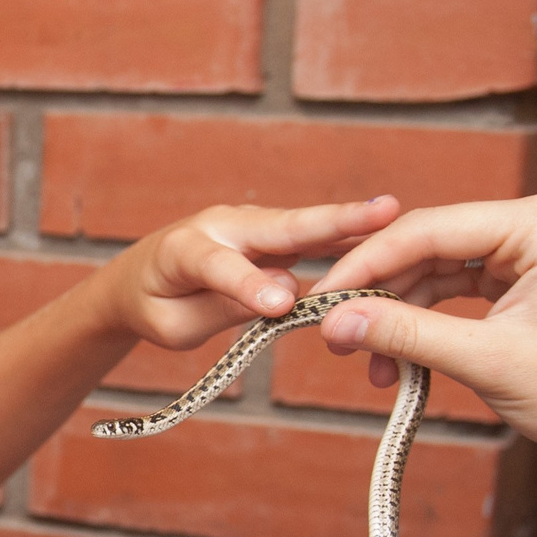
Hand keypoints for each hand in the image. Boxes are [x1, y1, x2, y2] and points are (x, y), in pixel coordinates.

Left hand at [95, 197, 404, 351]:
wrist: (139, 279)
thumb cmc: (156, 307)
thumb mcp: (175, 324)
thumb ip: (223, 307)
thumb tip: (285, 293)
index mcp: (184, 249)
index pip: (221, 267)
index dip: (250, 285)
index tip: (281, 306)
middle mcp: (222, 224)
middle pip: (281, 226)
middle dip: (331, 222)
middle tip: (382, 212)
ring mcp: (251, 225)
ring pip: (304, 228)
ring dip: (350, 224)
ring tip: (397, 218)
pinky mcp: (272, 234)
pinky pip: (310, 238)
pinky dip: (346, 238)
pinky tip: (388, 236)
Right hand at [306, 192, 536, 463]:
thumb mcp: (489, 362)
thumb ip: (407, 335)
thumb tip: (334, 324)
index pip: (429, 230)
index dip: (366, 267)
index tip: (319, 303)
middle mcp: (535, 223)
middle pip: (428, 244)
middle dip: (377, 292)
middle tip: (330, 333)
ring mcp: (530, 252)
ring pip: (436, 271)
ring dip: (397, 314)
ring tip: (365, 362)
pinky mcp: (525, 282)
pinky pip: (457, 292)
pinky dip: (425, 325)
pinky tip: (398, 360)